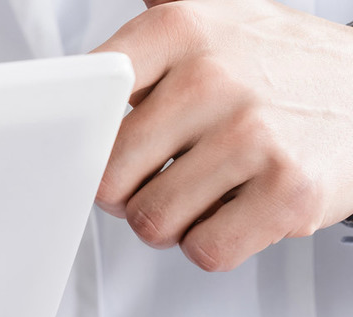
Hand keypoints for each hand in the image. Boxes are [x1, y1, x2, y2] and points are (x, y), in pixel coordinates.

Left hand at [91, 0, 352, 270]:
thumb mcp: (212, 19)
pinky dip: (211, 245)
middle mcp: (212, 76)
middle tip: (154, 179)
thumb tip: (72, 55)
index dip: (80, 134)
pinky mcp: (289, 191)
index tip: (91, 144)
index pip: (86, 93)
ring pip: (150, 221)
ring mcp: (252, 134)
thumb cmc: (279, 65)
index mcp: (181, 29)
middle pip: (108, 174)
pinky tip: (233, 213)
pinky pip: (204, 250)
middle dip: (125, 192)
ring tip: (200, 193)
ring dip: (168, 223)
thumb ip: (145, 30)